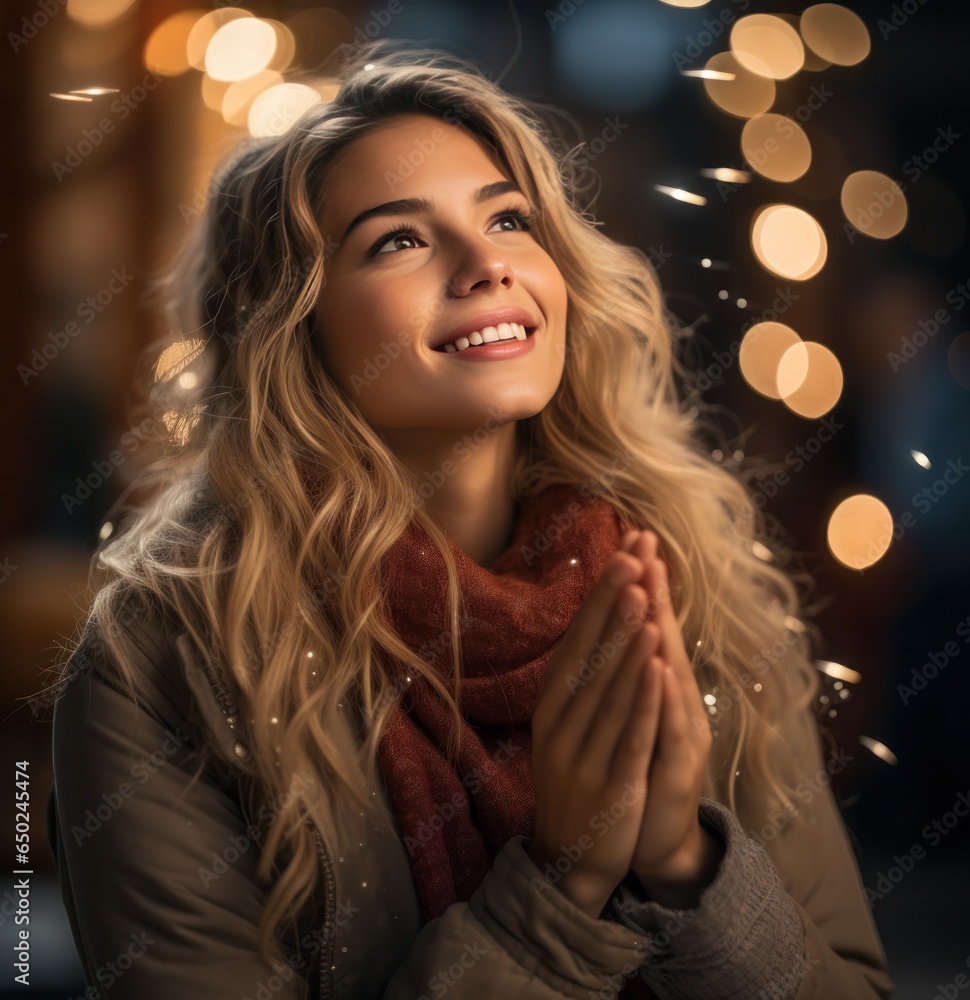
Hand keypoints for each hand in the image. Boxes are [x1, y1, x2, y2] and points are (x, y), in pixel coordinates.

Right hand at [529, 544, 664, 917]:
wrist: (570, 860)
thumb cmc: (576, 780)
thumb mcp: (567, 728)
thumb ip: (581, 681)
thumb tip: (599, 624)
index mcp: (552, 705)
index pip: (578, 638)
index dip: (601, 596)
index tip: (622, 552)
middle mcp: (562, 722)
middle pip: (589, 652)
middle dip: (613, 601)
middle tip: (632, 553)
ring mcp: (583, 753)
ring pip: (608, 686)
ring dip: (626, 638)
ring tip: (643, 594)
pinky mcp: (611, 782)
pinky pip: (628, 731)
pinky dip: (642, 696)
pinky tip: (655, 664)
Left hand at [619, 530, 721, 907]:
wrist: (657, 840)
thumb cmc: (643, 766)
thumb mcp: (634, 713)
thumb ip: (632, 670)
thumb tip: (620, 621)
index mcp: (661, 688)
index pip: (649, 626)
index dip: (643, 585)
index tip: (633, 538)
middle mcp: (677, 703)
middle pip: (664, 639)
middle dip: (654, 592)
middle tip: (646, 546)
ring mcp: (681, 735)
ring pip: (669, 678)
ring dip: (660, 634)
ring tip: (650, 593)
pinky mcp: (676, 769)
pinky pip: (668, 729)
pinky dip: (663, 698)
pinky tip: (660, 669)